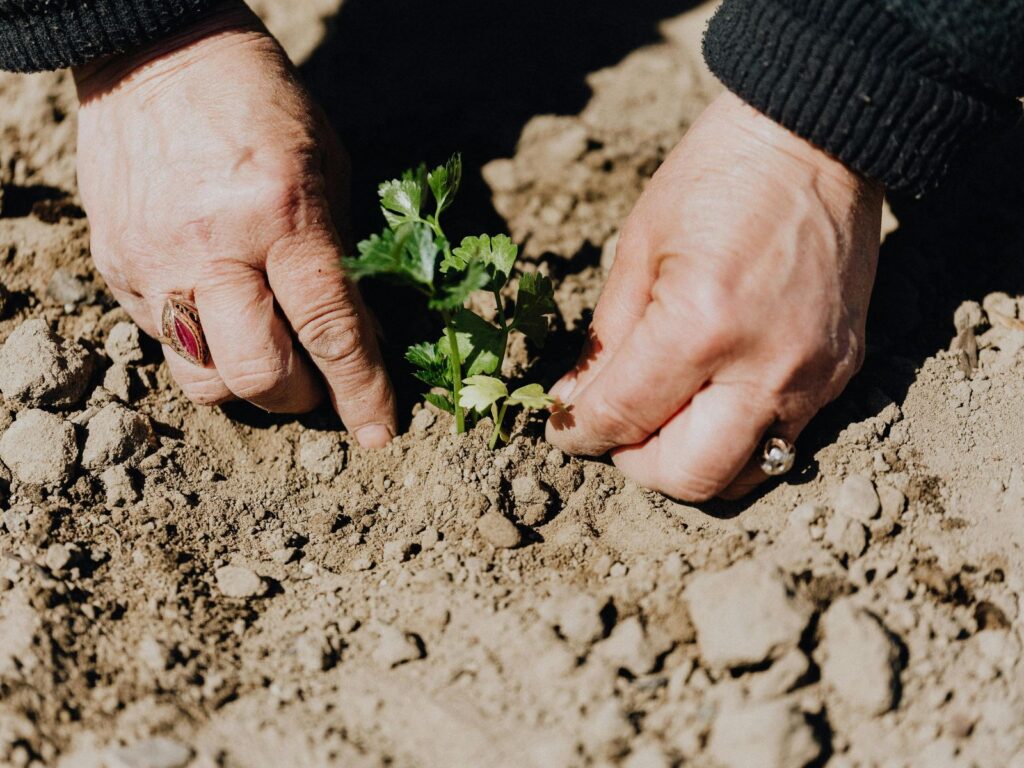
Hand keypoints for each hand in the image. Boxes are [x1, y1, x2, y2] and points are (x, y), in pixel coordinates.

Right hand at [73, 2, 395, 446]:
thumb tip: (357, 341)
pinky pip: (164, 344)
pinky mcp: (115, 268)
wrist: (155, 55)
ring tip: (269, 353)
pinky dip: (206, 347)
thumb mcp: (327, 171)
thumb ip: (341, 261)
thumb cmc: (262, 106)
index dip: (361, 391)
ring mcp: (154, 262)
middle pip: (259, 375)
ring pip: (203, 379)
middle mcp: (211, 247)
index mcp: (280, 214)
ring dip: (247, 386)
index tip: (379, 432)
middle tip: (317, 383)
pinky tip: (223, 313)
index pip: (329, 329)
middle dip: (300, 398)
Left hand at [546, 92, 882, 499]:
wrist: (818, 141)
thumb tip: (575, 405)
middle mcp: (764, 367)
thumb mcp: (639, 248)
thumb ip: (605, 340)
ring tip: (664, 421)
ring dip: (689, 463)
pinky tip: (712, 399)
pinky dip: (735, 438)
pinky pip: (782, 441)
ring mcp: (813, 377)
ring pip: (742, 475)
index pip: (623, 418)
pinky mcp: (842, 373)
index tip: (564, 429)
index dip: (579, 433)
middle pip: (688, 476)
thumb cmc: (717, 178)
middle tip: (616, 433)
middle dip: (636, 465)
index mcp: (700, 326)